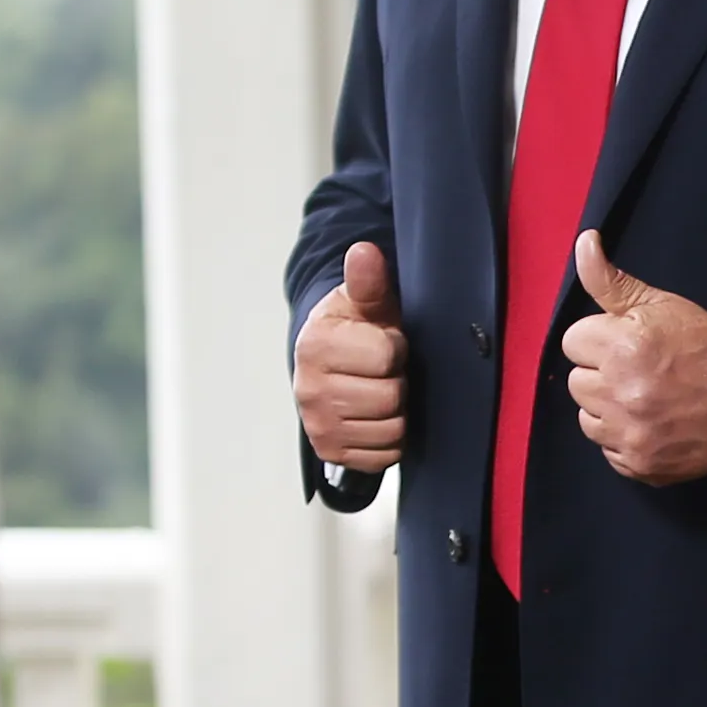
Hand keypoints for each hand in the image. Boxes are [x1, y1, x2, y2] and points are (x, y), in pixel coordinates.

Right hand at [295, 237, 410, 471]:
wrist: (331, 365)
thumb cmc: (356, 330)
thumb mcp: (364, 302)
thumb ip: (368, 280)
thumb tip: (364, 251)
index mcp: (315, 346)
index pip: (386, 356)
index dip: (396, 347)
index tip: (384, 341)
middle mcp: (309, 389)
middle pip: (389, 397)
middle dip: (396, 381)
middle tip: (384, 370)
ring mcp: (319, 425)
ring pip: (391, 430)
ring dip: (397, 412)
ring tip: (380, 390)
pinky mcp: (331, 452)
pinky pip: (385, 455)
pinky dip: (390, 439)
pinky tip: (378, 416)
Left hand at [562, 231, 706, 483]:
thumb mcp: (661, 305)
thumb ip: (611, 281)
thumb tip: (583, 242)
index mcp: (624, 346)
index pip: (573, 342)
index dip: (600, 339)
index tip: (627, 343)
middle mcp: (623, 394)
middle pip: (577, 381)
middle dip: (603, 373)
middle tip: (641, 370)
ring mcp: (631, 435)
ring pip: (588, 419)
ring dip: (610, 409)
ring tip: (647, 398)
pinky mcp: (641, 465)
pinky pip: (608, 451)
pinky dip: (626, 439)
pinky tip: (655, 423)